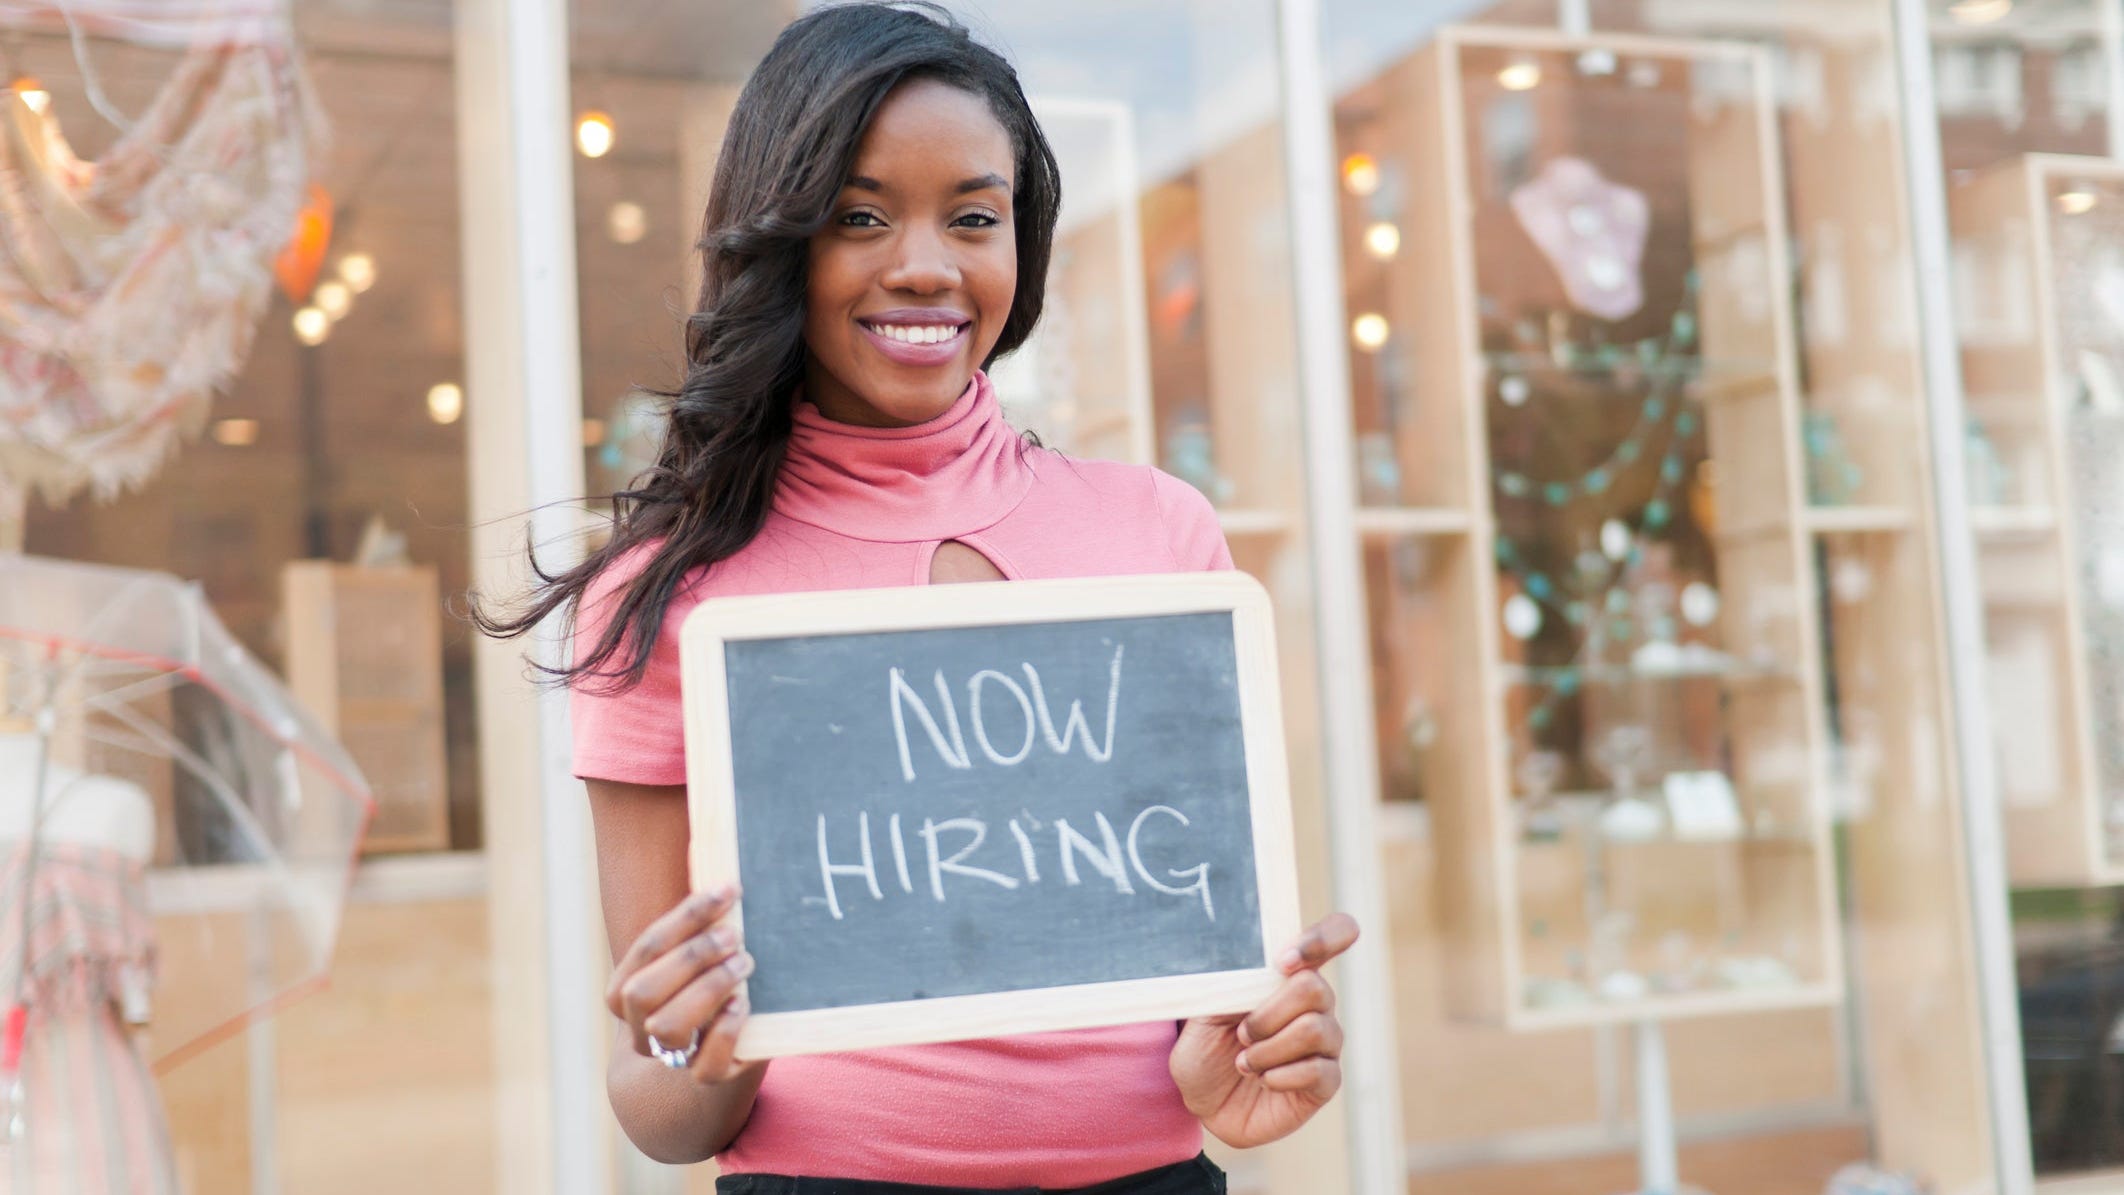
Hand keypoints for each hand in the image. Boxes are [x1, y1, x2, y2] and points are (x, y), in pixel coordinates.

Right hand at [606, 883, 759, 1085]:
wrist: (713, 1066)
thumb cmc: (707, 991)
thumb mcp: (694, 960)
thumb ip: (697, 926)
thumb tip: (719, 867)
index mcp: (626, 989)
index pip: (648, 947)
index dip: (687, 916)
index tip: (728, 891)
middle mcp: (639, 1027)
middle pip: (643, 992)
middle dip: (691, 957)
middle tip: (734, 934)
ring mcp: (670, 1058)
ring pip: (667, 1028)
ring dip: (707, 989)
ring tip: (743, 963)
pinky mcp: (707, 1080)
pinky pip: (705, 1068)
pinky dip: (724, 1033)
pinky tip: (742, 1006)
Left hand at [1169, 913, 1356, 1148]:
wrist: (1202, 1100)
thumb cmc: (1206, 1048)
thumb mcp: (1205, 1011)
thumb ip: (1233, 984)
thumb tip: (1259, 970)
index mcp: (1290, 974)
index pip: (1335, 934)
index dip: (1322, 938)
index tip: (1283, 962)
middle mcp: (1316, 1004)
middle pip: (1313, 987)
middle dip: (1267, 1015)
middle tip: (1242, 1034)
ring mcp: (1326, 1043)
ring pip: (1314, 1029)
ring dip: (1268, 1049)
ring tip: (1245, 1063)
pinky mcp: (1326, 1082)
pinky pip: (1317, 1071)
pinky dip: (1280, 1076)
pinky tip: (1264, 1080)